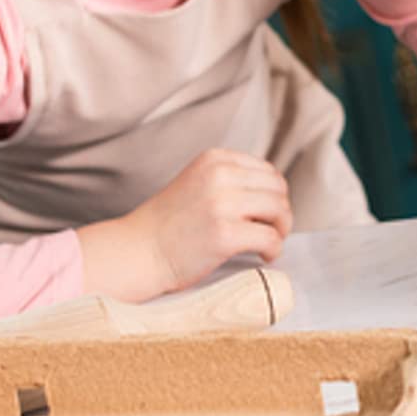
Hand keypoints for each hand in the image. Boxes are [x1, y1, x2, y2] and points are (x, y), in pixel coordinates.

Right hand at [79, 149, 291, 302]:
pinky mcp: (225, 234)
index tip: (266, 213)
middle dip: (281, 212)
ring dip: (281, 229)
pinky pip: (270, 238)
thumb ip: (231, 180)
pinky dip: (274, 249)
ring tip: (269, 242)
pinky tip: (264, 256)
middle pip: (278, 189)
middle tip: (272, 230)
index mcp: (215, 160)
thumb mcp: (198, 184)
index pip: (267, 171)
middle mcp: (220, 176)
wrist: (135, 253)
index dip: (273, 194)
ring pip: (279, 211)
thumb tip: (276, 192)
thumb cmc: (167, 225)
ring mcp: (222, 204)